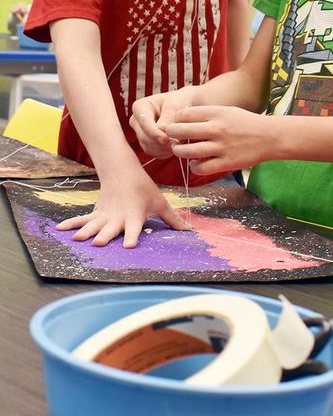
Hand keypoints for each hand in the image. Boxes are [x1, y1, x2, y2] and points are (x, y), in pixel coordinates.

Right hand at [55, 164, 189, 247]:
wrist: (122, 170)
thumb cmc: (143, 188)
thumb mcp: (159, 201)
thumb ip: (172, 218)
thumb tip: (190, 231)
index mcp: (135, 215)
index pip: (135, 228)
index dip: (133, 236)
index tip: (130, 245)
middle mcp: (118, 217)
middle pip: (111, 228)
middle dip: (105, 236)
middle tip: (97, 243)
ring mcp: (105, 215)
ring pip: (94, 224)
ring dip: (85, 231)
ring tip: (77, 239)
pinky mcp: (96, 213)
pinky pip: (82, 219)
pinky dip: (71, 224)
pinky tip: (60, 230)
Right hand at [130, 88, 196, 158]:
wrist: (184, 106)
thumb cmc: (179, 102)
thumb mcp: (174, 106)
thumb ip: (167, 119)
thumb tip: (162, 136)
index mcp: (139, 107)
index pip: (144, 123)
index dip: (155, 133)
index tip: (167, 139)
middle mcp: (136, 121)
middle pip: (144, 137)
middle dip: (161, 142)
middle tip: (178, 142)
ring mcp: (140, 133)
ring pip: (148, 147)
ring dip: (164, 148)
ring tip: (179, 142)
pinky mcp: (146, 144)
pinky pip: (153, 153)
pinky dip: (164, 152)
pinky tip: (174, 146)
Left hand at [165, 105, 277, 175]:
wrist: (270, 137)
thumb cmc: (246, 123)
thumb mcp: (227, 111)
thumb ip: (206, 115)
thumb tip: (182, 121)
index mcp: (216, 113)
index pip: (184, 114)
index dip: (175, 119)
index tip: (176, 123)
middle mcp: (217, 129)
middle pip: (181, 131)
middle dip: (171, 134)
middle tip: (172, 137)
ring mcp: (221, 147)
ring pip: (187, 151)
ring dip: (178, 151)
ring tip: (180, 151)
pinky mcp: (226, 163)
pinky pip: (200, 168)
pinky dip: (193, 166)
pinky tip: (195, 163)